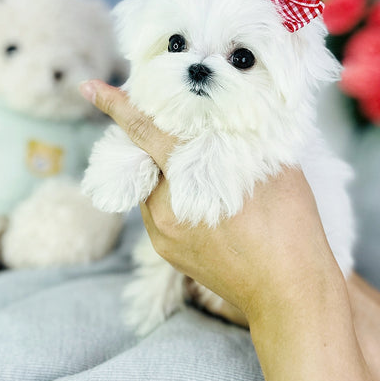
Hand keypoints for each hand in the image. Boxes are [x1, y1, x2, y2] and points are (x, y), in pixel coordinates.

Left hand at [79, 80, 344, 327]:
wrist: (289, 293)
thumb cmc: (290, 225)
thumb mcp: (272, 166)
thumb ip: (240, 138)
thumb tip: (226, 116)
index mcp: (188, 177)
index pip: (143, 131)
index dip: (117, 106)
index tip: (89, 87)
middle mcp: (164, 207)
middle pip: (144, 158)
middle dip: (152, 138)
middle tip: (170, 119)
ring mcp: (163, 234)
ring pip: (152, 186)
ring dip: (165, 170)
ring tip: (198, 164)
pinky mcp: (168, 253)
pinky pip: (160, 212)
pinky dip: (174, 196)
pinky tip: (204, 197)